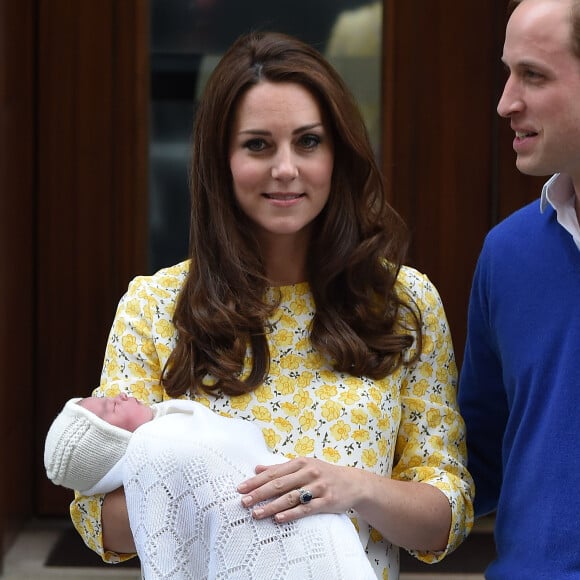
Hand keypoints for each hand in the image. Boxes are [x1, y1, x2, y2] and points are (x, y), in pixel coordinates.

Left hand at [237, 457, 359, 522]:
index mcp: (300, 462)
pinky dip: (291, 513)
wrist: (353, 482)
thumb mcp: (303, 465)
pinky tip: (279, 518)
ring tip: (257, 513)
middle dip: (260, 493)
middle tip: (244, 501)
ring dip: (272, 506)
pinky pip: (306, 508)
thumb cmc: (324, 473)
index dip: (256, 480)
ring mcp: (318, 487)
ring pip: (290, 497)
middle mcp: (308, 473)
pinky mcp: (326, 501)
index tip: (241, 488)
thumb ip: (280, 468)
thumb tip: (257, 468)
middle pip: (279, 484)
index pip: (274, 472)